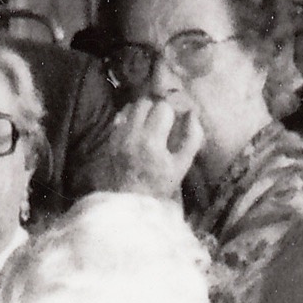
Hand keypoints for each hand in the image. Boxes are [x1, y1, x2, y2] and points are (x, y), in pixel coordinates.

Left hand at [81, 95, 202, 198]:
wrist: (130, 200)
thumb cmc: (159, 185)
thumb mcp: (181, 166)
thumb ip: (191, 138)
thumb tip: (192, 114)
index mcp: (152, 141)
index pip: (163, 107)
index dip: (173, 109)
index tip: (178, 116)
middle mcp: (132, 135)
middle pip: (146, 102)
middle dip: (158, 106)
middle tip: (166, 117)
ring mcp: (118, 136)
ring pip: (132, 106)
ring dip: (144, 109)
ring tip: (153, 121)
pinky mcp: (111, 139)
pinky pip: (121, 116)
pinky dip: (131, 116)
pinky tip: (139, 127)